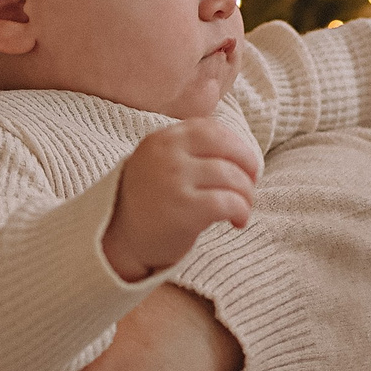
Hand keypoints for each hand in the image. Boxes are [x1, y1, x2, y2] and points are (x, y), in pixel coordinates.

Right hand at [102, 117, 262, 280]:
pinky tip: (237, 222)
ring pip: (233, 177)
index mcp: (163, 140)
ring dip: (246, 195)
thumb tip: (241, 154)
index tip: (244, 165)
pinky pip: (229, 202)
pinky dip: (241, 211)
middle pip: (228, 151)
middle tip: (250, 186)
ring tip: (242, 209)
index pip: (212, 129)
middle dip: (248, 168)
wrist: (120, 241)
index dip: (237, 146)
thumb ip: (190, 151)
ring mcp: (174, 181)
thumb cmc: (150, 203)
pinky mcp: (184, 210)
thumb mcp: (160, 164)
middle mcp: (167, 155)